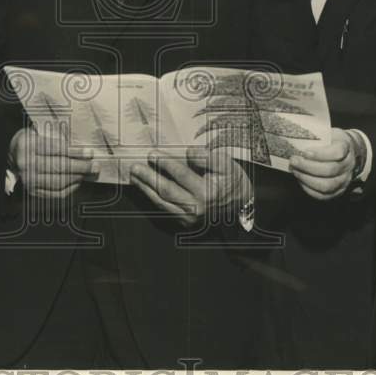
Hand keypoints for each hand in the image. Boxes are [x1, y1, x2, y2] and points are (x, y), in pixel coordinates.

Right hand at [8, 126, 93, 198]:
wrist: (12, 155)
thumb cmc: (31, 140)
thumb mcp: (39, 131)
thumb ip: (57, 135)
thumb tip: (82, 144)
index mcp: (28, 144)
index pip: (56, 149)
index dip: (75, 152)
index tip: (90, 153)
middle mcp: (26, 163)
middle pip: (59, 166)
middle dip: (80, 167)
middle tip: (94, 165)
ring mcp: (29, 179)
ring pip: (58, 181)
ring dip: (77, 178)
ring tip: (88, 173)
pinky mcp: (32, 191)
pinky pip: (55, 193)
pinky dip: (69, 189)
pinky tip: (78, 182)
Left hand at [130, 147, 250, 225]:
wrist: (241, 205)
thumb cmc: (232, 181)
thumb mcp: (226, 164)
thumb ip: (206, 157)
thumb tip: (187, 152)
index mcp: (207, 192)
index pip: (181, 175)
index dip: (165, 163)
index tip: (152, 154)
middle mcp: (196, 207)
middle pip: (166, 191)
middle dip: (148, 178)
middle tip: (135, 167)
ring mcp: (190, 217)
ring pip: (162, 202)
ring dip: (146, 189)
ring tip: (135, 177)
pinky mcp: (186, 222)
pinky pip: (165, 209)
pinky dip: (153, 198)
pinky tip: (145, 188)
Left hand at [288, 128, 357, 199]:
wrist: (347, 151)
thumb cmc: (332, 141)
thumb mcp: (327, 132)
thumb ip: (315, 135)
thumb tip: (292, 136)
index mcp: (346, 147)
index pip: (337, 152)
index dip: (320, 154)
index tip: (305, 152)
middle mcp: (348, 165)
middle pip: (330, 170)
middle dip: (308, 167)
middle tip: (293, 161)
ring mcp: (345, 179)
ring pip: (327, 185)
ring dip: (307, 179)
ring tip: (295, 171)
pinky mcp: (339, 191)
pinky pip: (324, 196)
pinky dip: (309, 189)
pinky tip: (301, 180)